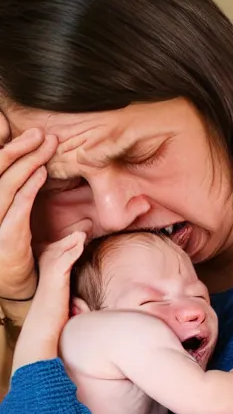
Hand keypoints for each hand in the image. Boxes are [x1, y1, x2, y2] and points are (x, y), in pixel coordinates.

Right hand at [0, 111, 57, 299]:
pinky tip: (43, 172)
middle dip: (18, 148)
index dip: (2, 148)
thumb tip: (33, 168)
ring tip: (47, 145)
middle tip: (41, 134)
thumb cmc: (15, 248)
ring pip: (6, 184)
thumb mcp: (14, 218)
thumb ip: (19, 194)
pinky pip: (17, 207)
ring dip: (28, 162)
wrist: (13, 284)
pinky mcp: (6, 238)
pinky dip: (29, 187)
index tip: (18, 129)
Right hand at [12, 232, 85, 373]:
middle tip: (81, 231)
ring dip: (72, 242)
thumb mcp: (61, 299)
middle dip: (69, 240)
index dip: (65, 246)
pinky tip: (80, 243)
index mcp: (46, 276)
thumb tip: (80, 293)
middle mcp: (44, 273)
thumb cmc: (53, 318)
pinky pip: (64, 260)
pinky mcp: (55, 280)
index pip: (55, 254)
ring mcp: (49, 275)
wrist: (43, 332)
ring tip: (82, 234)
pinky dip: (72, 251)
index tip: (77, 238)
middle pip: (57, 249)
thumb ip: (67, 289)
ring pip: (59, 252)